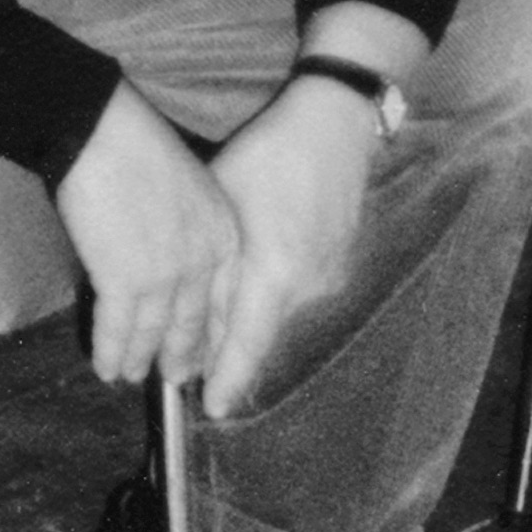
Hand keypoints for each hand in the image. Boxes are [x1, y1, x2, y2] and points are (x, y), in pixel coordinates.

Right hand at [54, 84, 241, 391]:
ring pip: (154, 332)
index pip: (225, 298)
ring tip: (130, 375)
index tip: (206, 353)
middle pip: (194, 323)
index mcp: (223, 233)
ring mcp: (167, 274)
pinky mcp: (126, 280)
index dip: (213, 332)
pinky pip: (118, 329)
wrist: (102, 131)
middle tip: (174, 378)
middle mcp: (204, 261)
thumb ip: (189, 229)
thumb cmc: (136, 146)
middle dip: (181, 355)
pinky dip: (110, 350)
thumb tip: (169, 260)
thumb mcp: (188, 187)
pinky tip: (104, 366)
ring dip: (140, 358)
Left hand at [205, 74, 378, 414]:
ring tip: (214, 321)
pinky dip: (271, 294)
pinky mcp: (340, 260)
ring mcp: (330, 274)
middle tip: (191, 366)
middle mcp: (309, 285)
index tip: (211, 408)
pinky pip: (297, 291)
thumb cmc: (269, 156)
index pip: (247, 344)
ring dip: (248, 317)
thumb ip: (216, 271)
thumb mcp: (225, 211)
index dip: (227, 378)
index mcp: (277, 274)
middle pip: (261, 331)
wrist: (335, 123)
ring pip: (278, 311)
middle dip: (227, 349)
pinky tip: (252, 277)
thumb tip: (201, 322)